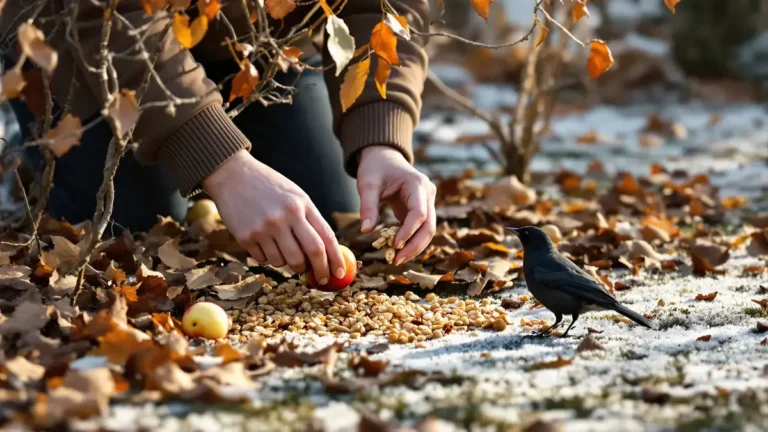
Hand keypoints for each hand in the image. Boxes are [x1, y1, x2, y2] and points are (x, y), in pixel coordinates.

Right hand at [202, 149, 345, 283]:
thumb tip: (326, 254)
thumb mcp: (295, 197)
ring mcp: (264, 228)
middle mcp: (285, 216)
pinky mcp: (246, 237)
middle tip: (321, 279)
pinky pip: (264, 260)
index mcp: (301, 205)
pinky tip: (263, 241)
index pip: (326, 238)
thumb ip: (310, 221)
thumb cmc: (270, 188)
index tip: (340, 274)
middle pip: (310, 254)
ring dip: (289, 264)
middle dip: (319, 271)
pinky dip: (268, 257)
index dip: (336, 259)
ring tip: (284, 249)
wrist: (233, 176)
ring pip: (285, 262)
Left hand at [357, 145, 436, 264]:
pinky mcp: (421, 210)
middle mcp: (428, 194)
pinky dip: (410, 241)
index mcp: (417, 184)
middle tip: (396, 260)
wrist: (384, 158)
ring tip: (396, 260)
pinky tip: (397, 252)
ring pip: (428, 230)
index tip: (394, 246)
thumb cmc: (375, 168)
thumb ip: (368, 206)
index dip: (409, 231)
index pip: (419, 213)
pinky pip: (420, 229)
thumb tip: (366, 231)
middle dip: (414, 246)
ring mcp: (427, 202)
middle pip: (429, 226)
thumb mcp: (368, 184)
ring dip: (414, 247)